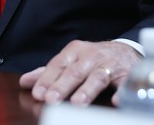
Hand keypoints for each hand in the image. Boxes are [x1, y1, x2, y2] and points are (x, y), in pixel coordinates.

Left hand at [19, 40, 140, 104]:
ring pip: (98, 76)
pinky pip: (126, 83)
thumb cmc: (93, 58)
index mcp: (75, 51)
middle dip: (62, 86)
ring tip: (77, 103)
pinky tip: (116, 101)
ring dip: (87, 89)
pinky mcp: (128, 74)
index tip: (38, 93)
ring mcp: (110, 64)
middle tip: (51, 99)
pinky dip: (121, 93)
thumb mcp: (70, 60)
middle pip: (75, 71)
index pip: (58, 65)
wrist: (126, 51)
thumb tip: (25, 81)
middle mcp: (92, 56)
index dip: (47, 79)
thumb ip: (48, 72)